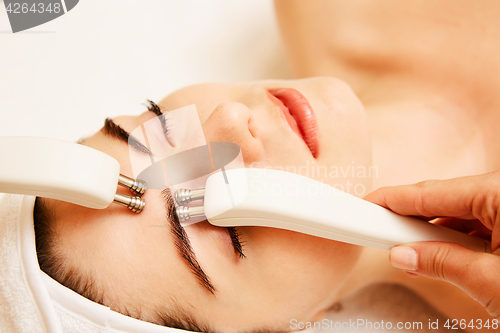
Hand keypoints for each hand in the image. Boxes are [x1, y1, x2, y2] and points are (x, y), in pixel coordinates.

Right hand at [364, 171, 499, 317]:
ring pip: (460, 212)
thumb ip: (443, 262)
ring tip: (411, 256)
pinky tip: (439, 256)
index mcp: (499, 192)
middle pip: (443, 199)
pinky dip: (457, 239)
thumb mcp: (492, 281)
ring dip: (434, 234)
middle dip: (412, 221)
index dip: (392, 200)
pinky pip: (478, 221)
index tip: (365, 206)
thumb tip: (403, 254)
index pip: (430, 192)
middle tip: (381, 235)